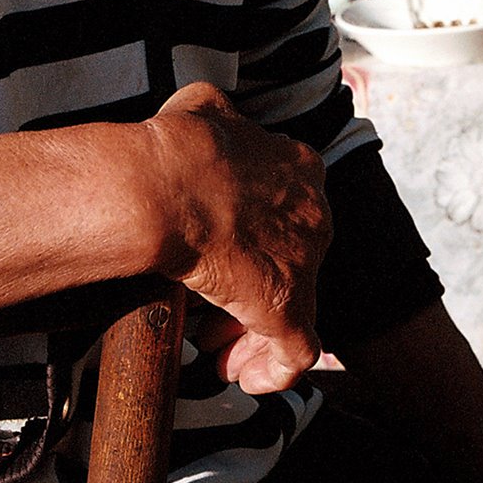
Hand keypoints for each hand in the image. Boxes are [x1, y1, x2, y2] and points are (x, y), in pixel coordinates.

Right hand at [139, 82, 329, 394]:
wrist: (169, 185)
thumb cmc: (179, 148)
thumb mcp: (206, 108)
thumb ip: (218, 119)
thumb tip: (202, 117)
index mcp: (300, 167)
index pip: (290, 209)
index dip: (257, 235)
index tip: (228, 248)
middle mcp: (313, 214)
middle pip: (292, 258)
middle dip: (254, 282)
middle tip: (216, 301)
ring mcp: (305, 263)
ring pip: (294, 306)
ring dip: (256, 328)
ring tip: (218, 342)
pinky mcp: (290, 308)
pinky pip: (296, 352)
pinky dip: (272, 369)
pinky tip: (243, 374)